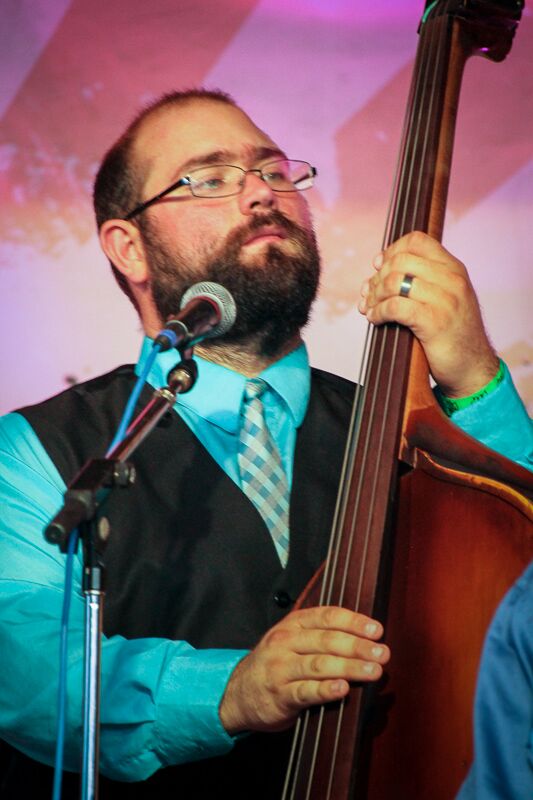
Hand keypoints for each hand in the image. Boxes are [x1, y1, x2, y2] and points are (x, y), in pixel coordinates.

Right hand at [219, 606, 388, 734]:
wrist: (237, 692)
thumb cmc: (276, 664)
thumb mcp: (292, 639)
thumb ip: (321, 635)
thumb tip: (366, 638)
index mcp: (293, 624)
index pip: (327, 617)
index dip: (354, 622)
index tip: (377, 630)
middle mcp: (286, 642)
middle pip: (327, 641)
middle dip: (358, 646)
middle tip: (383, 653)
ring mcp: (281, 668)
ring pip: (319, 664)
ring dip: (349, 667)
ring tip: (373, 671)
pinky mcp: (280, 695)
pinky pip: (305, 691)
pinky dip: (325, 690)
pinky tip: (342, 689)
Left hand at [358, 231, 499, 396]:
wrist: (473, 368)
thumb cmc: (452, 334)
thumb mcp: (445, 297)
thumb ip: (421, 279)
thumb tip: (377, 266)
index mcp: (454, 269)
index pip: (417, 240)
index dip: (391, 250)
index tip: (378, 266)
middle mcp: (452, 280)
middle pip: (400, 260)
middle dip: (377, 277)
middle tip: (369, 294)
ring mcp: (445, 300)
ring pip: (394, 282)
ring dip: (374, 295)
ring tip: (369, 308)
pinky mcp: (434, 322)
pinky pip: (394, 306)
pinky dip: (377, 312)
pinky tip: (375, 319)